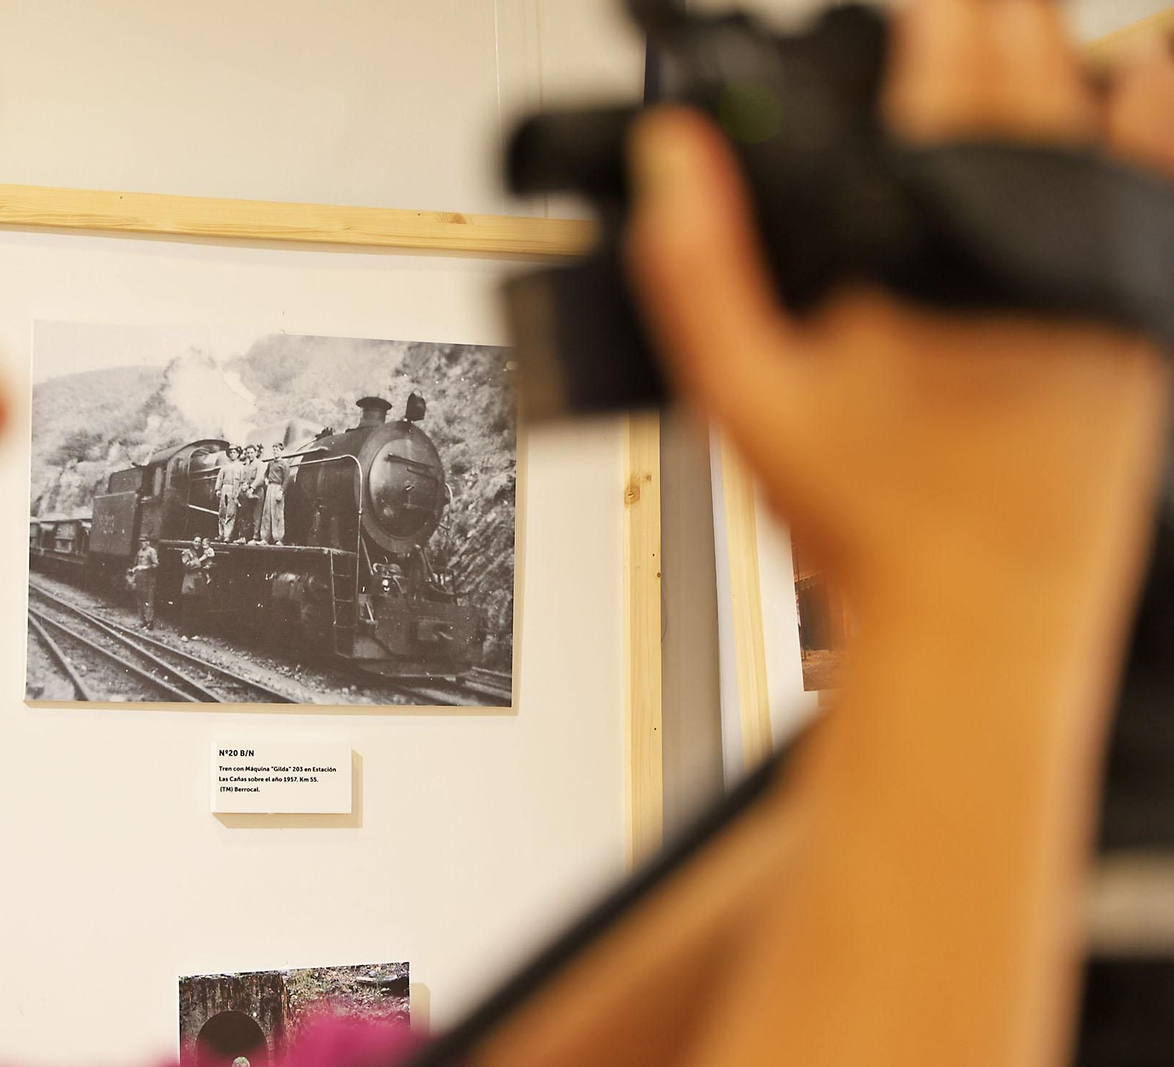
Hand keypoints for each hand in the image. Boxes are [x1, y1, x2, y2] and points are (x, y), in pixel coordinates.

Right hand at [619, 9, 1173, 1064]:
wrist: (982, 625)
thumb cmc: (873, 528)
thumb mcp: (745, 399)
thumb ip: (696, 269)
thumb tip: (675, 158)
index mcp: (956, 241)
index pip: (952, 62)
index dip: (927, 15)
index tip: (912, 9)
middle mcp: (1062, 242)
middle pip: (1040, 64)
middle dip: (991, 23)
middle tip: (958, 16)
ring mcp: (1126, 277)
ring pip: (1130, 108)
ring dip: (1071, 66)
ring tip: (1022, 49)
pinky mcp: (1154, 319)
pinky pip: (1164, 186)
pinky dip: (1142, 135)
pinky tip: (1117, 121)